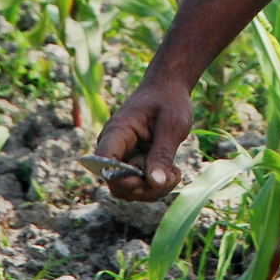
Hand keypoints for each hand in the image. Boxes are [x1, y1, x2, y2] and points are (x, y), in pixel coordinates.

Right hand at [93, 74, 192, 201]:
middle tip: (172, 175)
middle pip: (116, 184)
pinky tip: (173, 171)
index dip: (122, 179)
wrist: (168, 89)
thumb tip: (154, 183)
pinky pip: (139, 186)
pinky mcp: (133, 164)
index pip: (104, 164)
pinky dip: (156, 186)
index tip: (148, 178)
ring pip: (128, 190)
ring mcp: (123, 158)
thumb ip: (162, 154)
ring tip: (175, 172)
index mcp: (116, 132)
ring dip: (153, 190)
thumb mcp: (172, 125)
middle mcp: (114, 148)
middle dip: (144, 189)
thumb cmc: (169, 101)